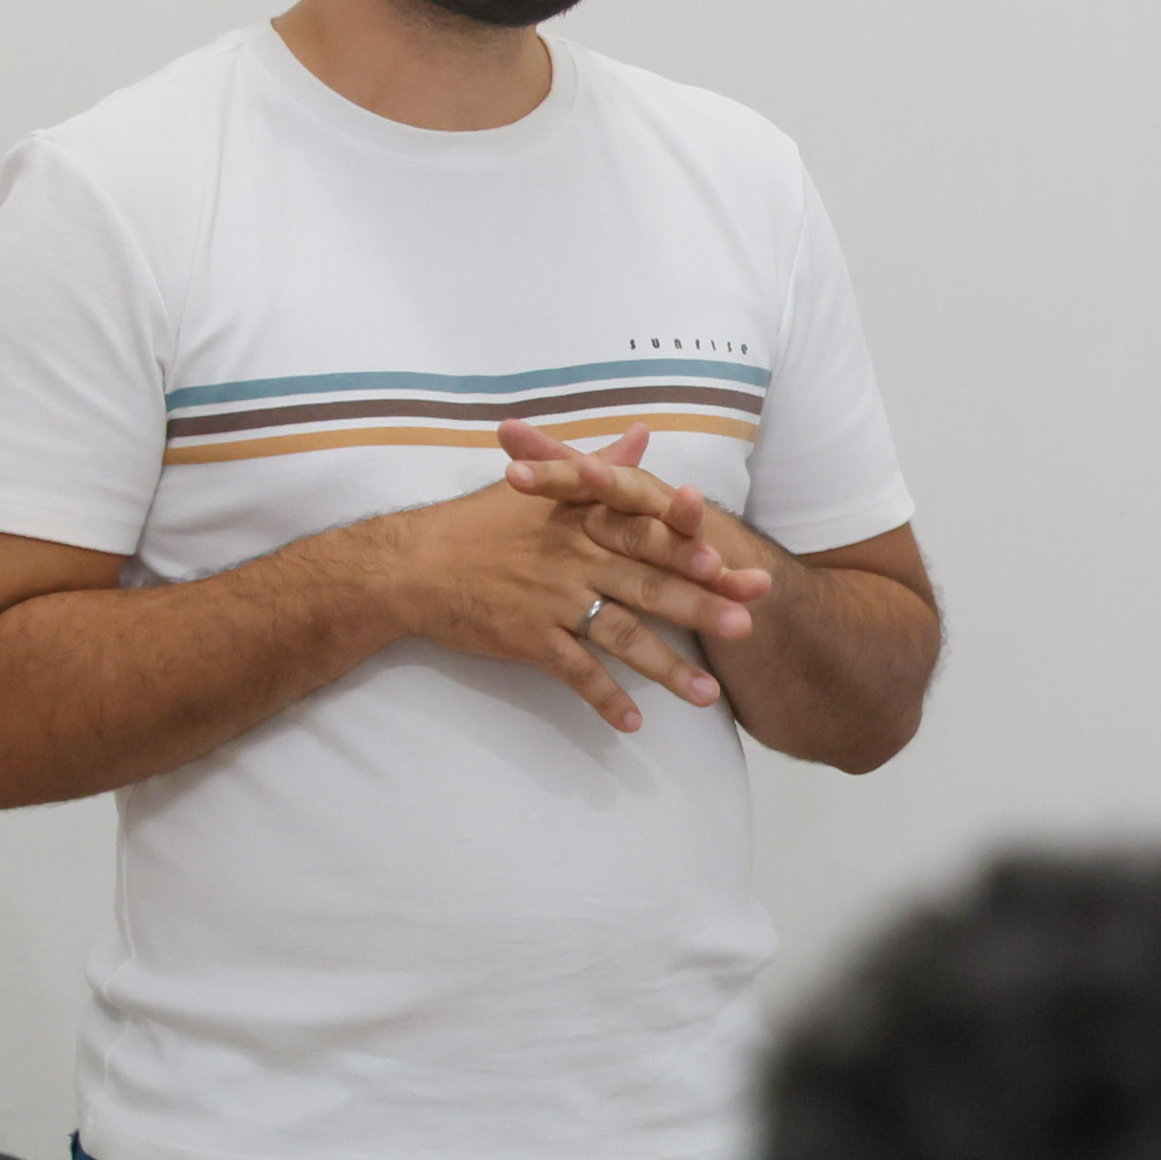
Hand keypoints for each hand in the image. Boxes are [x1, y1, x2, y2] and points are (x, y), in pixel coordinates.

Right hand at [362, 428, 751, 733]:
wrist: (414, 564)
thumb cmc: (479, 523)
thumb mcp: (542, 485)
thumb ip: (600, 464)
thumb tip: (644, 435)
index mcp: (583, 519)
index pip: (649, 534)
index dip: (691, 550)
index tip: (732, 565)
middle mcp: (575, 558)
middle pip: (648, 585)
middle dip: (700, 606)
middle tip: (746, 626)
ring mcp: (553, 600)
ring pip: (622, 636)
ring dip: (666, 667)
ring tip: (708, 695)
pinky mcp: (530, 637)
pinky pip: (576, 673)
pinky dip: (605, 699)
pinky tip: (634, 723)